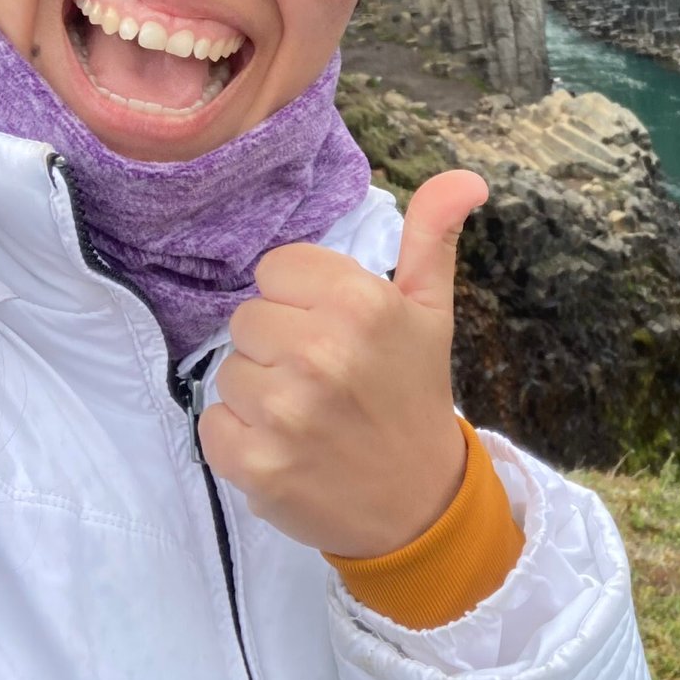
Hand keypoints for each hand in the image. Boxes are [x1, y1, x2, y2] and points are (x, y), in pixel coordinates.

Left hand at [198, 169, 489, 557]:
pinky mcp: (254, 463)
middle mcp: (320, 352)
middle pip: (247, 318)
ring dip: (258, 391)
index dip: (300, 298)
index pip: (276, 268)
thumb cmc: (414, 395)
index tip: (332, 328)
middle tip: (321, 376)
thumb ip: (432, 235)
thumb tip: (466, 176)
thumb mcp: (431, 310)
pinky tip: (283, 445)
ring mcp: (284, 411)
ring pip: (228, 370)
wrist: (417, 503)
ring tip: (304, 412)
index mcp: (361, 304)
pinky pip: (212, 423)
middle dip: (278, 343)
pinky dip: (240, 437)